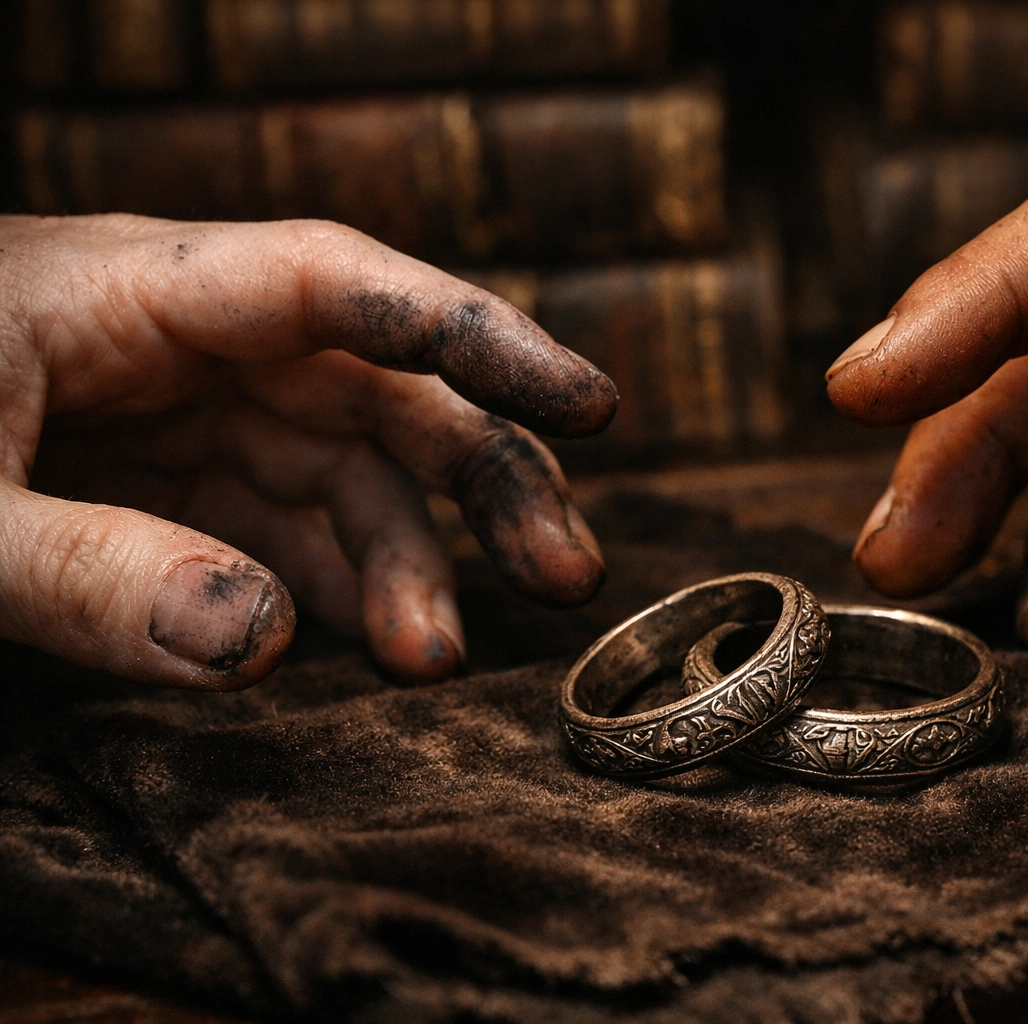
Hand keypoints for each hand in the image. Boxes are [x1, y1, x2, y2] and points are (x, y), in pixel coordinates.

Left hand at [1, 215, 614, 687]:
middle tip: (561, 576)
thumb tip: (257, 640)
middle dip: (479, 480)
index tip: (591, 402)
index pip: (346, 287)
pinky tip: (361, 651)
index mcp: (140, 290)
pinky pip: (278, 533)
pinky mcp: (160, 489)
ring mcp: (180, 420)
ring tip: (434, 661)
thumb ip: (80, 570)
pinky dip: (329, 592)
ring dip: (405, 565)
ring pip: (343, 475)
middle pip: (379, 391)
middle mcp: (190, 345)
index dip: (477, 337)